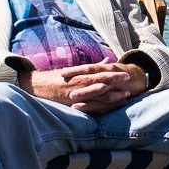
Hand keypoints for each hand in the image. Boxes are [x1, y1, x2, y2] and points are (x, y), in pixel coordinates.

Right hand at [28, 63, 147, 113]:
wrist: (39, 86)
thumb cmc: (59, 78)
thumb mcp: (77, 70)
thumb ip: (94, 67)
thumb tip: (108, 60)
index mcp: (82, 74)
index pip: (101, 73)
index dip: (115, 74)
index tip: (127, 74)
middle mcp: (80, 83)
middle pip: (102, 82)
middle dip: (116, 82)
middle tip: (129, 81)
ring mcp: (78, 94)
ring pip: (99, 95)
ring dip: (113, 95)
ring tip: (125, 95)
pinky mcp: (74, 104)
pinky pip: (90, 108)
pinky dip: (101, 108)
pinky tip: (110, 108)